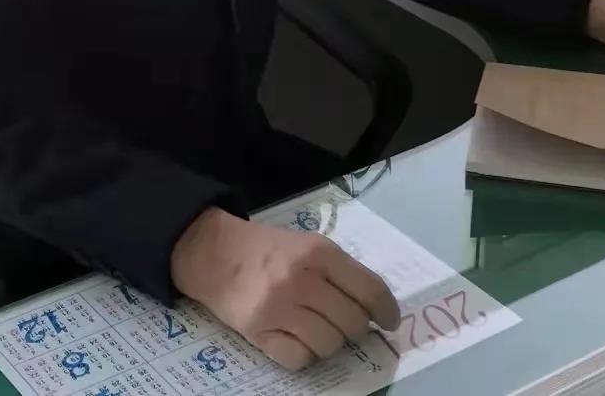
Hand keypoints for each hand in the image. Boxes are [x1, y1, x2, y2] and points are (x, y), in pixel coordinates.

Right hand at [171, 207, 399, 370]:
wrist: (215, 252)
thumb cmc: (269, 249)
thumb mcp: (307, 244)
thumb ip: (339, 270)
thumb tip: (375, 306)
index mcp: (319, 252)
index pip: (370, 290)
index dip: (387, 311)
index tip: (390, 321)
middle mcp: (302, 279)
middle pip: (353, 323)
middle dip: (356, 328)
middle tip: (346, 323)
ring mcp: (279, 307)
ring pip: (329, 344)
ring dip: (330, 342)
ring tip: (317, 328)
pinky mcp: (259, 331)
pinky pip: (300, 359)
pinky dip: (305, 355)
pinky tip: (296, 338)